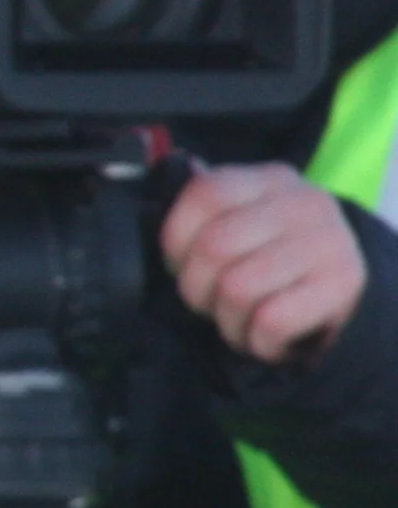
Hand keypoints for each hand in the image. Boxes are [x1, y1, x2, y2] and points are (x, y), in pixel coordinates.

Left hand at [162, 162, 368, 368]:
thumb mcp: (239, 220)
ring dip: (226, 321)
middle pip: (214, 247)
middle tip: (209, 302)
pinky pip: (271, 321)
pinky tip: (264, 338)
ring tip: (238, 321)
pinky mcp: (344, 285)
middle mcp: (304, 203)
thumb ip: (201, 202)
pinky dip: (256, 341)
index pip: (203, 195)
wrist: (338, 298)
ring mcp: (329, 242)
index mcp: (269, 179)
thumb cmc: (269, 259)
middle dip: (196, 289)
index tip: (181, 264)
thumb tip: (162, 167)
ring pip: (238, 289)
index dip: (175, 241)